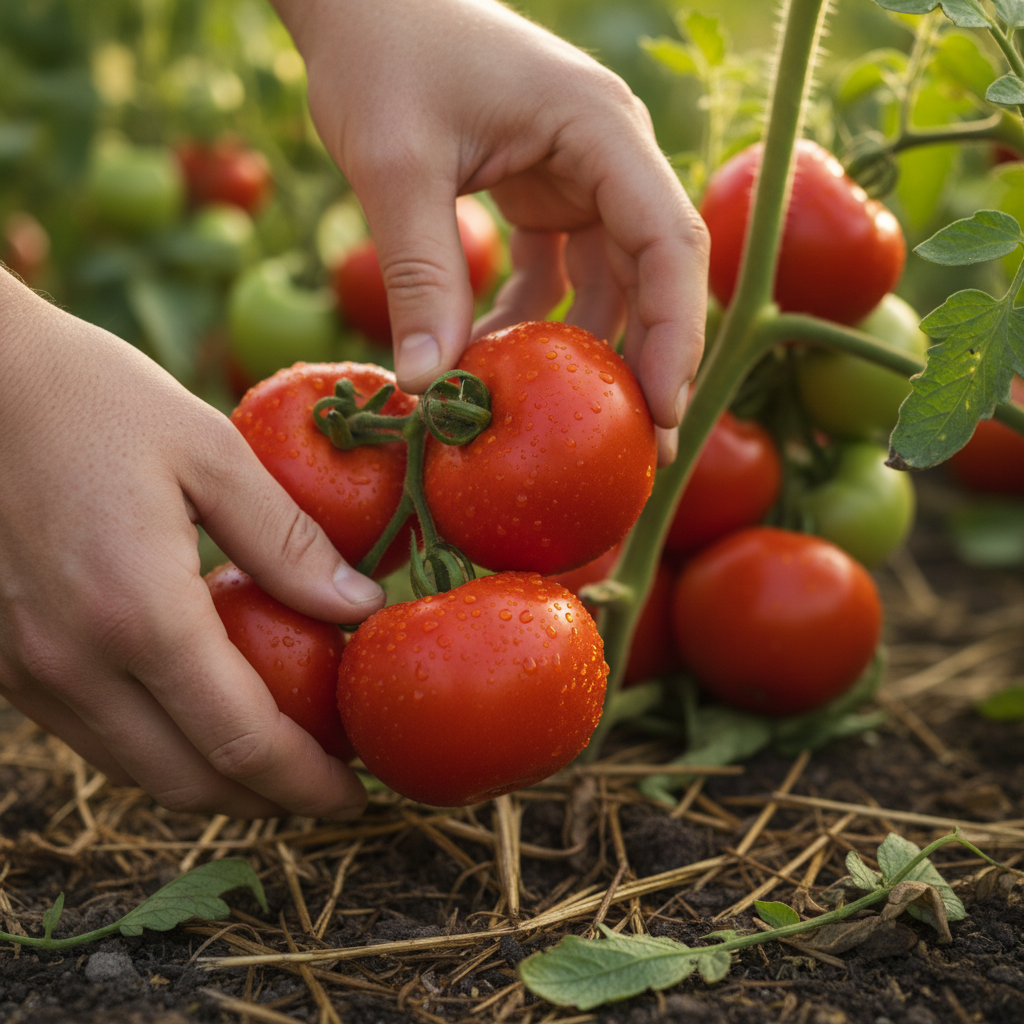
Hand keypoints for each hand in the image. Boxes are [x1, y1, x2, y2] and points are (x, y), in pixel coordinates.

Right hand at [0, 272, 382, 818]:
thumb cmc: (92, 397)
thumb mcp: (209, 451)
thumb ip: (287, 541)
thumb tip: (360, 606)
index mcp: (137, 614)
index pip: (242, 740)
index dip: (306, 782)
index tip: (355, 795)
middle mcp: (73, 662)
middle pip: (188, 779)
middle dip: (267, 799)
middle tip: (325, 787)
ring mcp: (26, 669)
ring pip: (135, 768)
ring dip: (213, 781)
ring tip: (275, 763)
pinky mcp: (3, 659)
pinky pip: (94, 733)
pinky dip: (158, 748)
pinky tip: (199, 717)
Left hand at [275, 0, 708, 462]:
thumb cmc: (383, 52)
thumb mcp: (396, 164)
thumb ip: (418, 273)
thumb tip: (427, 387)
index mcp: (600, 131)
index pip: (668, 244)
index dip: (675, 335)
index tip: (662, 415)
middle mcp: (609, 156)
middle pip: (654, 274)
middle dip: (644, 360)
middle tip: (635, 449)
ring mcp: (580, 177)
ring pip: (610, 283)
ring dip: (579, 349)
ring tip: (546, 416)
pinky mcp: (545, 195)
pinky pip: (558, 275)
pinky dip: (529, 321)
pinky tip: (484, 357)